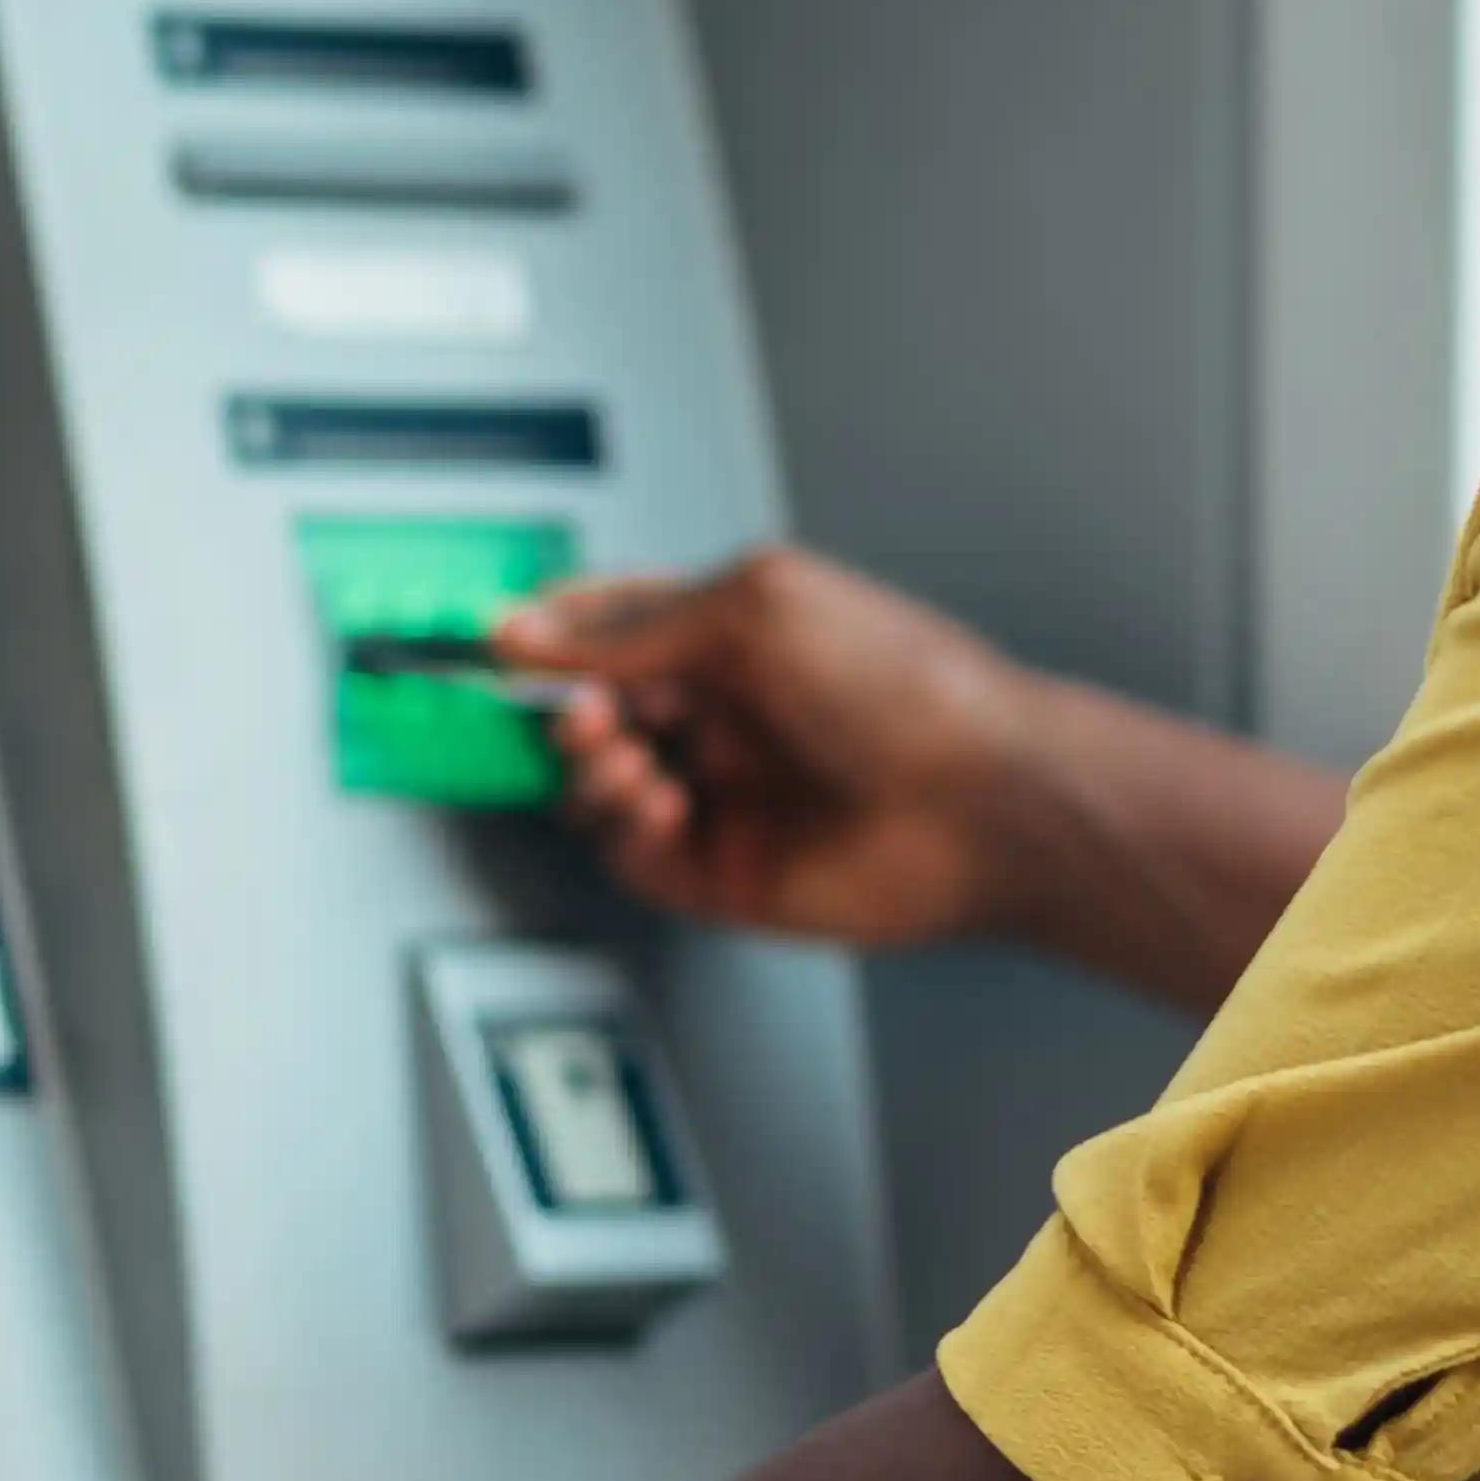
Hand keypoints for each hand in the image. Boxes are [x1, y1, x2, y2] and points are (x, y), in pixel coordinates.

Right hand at [493, 549, 1053, 951]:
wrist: (981, 800)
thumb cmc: (906, 685)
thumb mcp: (756, 610)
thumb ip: (632, 625)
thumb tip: (530, 630)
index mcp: (734, 633)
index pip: (611, 623)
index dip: (550, 630)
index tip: (498, 638)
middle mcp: (723, 713)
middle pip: (591, 705)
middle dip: (563, 702)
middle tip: (578, 705)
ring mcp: (721, 791)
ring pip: (596, 783)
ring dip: (587, 764)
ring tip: (623, 753)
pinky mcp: (720, 870)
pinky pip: (628, 851)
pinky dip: (620, 824)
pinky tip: (658, 803)